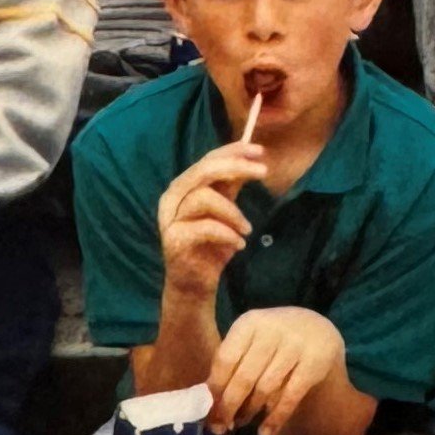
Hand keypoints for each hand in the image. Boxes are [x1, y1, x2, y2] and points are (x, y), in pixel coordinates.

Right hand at [155, 134, 268, 303]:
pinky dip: (227, 233)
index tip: (260, 151)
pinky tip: (239, 244)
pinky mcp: (174, 240)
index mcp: (183, 186)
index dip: (233, 151)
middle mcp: (172, 198)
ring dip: (233, 212)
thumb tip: (252, 157)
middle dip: (236, 167)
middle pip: (204, 171)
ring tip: (247, 229)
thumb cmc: (211, 244)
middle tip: (263, 172)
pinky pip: (205, 228)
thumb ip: (231, 185)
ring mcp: (170, 219)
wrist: (194, 283)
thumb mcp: (225, 210)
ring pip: (204, 198)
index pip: (208, 160)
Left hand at [208, 306, 345, 434]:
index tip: (207, 411)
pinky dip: (275, 418)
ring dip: (250, 411)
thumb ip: (231, 364)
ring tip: (241, 423)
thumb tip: (207, 403)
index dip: (215, 388)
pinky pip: (290, 397)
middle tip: (220, 426)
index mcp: (249, 323)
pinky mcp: (314, 362)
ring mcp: (295, 345)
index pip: (225, 359)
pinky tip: (265, 432)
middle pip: (244, 376)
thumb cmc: (273, 340)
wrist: (316, 329)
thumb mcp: (251, 341)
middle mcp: (272, 330)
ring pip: (266, 388)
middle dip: (229, 406)